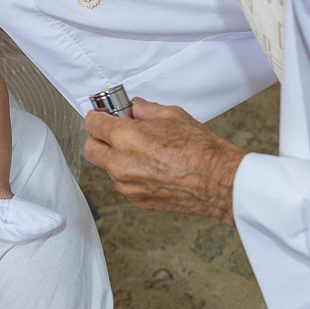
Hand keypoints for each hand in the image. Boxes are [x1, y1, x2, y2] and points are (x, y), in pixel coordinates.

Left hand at [83, 98, 246, 224]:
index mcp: (125, 138)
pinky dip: (129, 174)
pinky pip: (122, 183)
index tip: (102, 116)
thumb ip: (144, 110)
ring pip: (106, 167)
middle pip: (90, 148)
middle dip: (98, 138)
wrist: (219, 182)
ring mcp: (127, 185)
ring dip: (114, 157)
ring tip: (140, 151)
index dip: (97, 117)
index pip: (92, 123)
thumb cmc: (200, 150)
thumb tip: (133, 108)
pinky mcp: (137, 200)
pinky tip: (150, 167)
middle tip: (114, 132)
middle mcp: (120, 163)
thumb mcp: (172, 115)